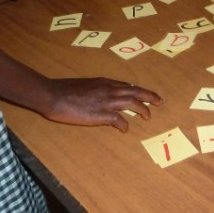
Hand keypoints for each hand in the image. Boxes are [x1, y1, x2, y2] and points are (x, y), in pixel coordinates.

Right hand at [41, 78, 162, 131]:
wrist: (54, 95)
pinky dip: (125, 125)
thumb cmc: (64, 90)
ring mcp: (107, 102)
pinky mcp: (102, 114)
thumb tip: (97, 95)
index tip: (144, 94)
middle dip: (149, 96)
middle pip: (135, 91)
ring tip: (148, 116)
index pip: (126, 85)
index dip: (137, 90)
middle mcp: (109, 90)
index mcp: (104, 82)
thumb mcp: (84, 85)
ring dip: (143, 109)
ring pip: (132, 103)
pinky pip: (120, 120)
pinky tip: (125, 129)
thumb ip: (94, 89)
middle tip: (159, 101)